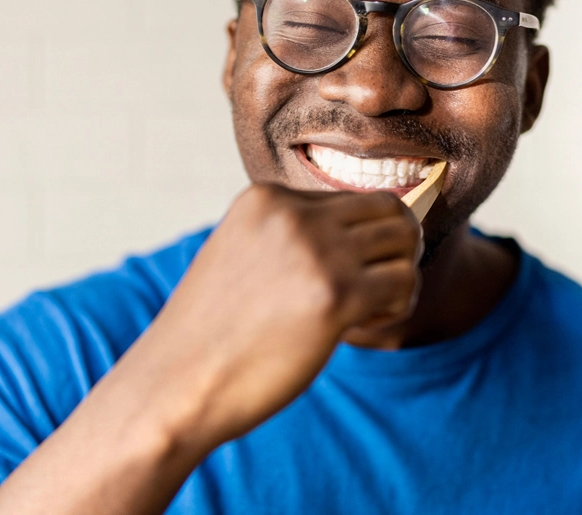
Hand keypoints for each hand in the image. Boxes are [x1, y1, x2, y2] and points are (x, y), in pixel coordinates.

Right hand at [136, 183, 423, 453]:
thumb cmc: (212, 333)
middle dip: (397, 246)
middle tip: (380, 285)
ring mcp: (316, 251)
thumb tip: (357, 236)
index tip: (344, 275)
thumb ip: (288, 236)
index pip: (350, 197)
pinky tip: (362, 328)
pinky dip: (397, 307)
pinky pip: (404, 284)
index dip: (361, 238)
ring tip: (369, 309)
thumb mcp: (241, 254)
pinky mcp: (336, 295)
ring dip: (400, 276)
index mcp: (265, 198)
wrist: (176, 384)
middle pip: (389, 208)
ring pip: (405, 240)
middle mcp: (293, 214)